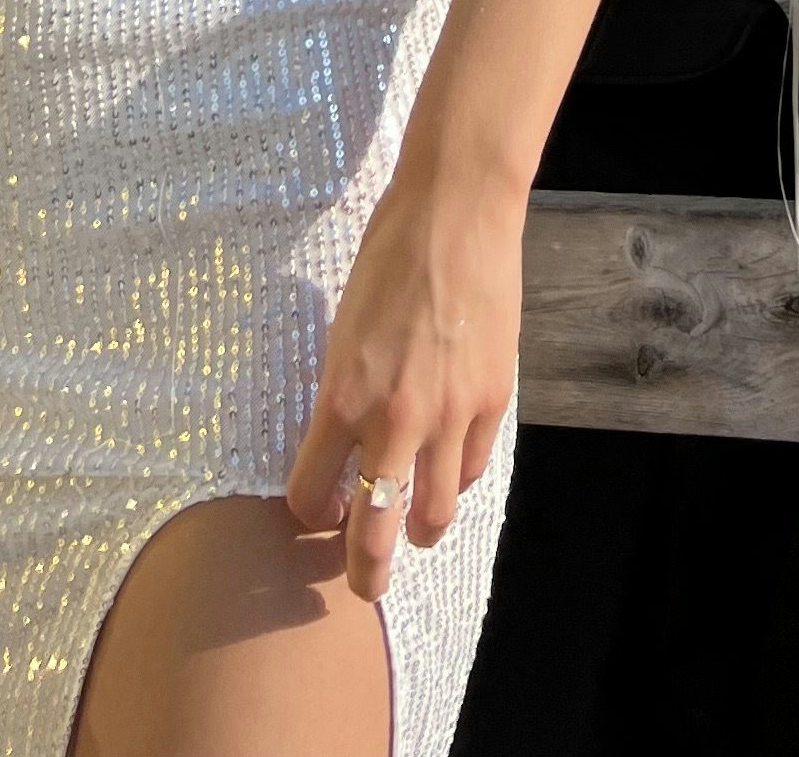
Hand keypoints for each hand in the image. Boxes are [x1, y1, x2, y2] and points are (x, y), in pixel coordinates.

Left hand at [286, 149, 522, 604]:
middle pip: (371, 535)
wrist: (456, 211)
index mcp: (341, 397)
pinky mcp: (491, 401)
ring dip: (418, 530)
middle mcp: (393, 419)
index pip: (310, 493)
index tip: (313, 510)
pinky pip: (471, 468)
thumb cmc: (389, 256)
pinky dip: (457, 476)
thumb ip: (345, 394)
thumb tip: (346, 444)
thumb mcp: (344, 329)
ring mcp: (448, 415)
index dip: (308, 512)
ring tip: (413, 528)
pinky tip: (449, 465)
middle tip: (360, 586)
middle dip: (362, 573)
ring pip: (432, 515)